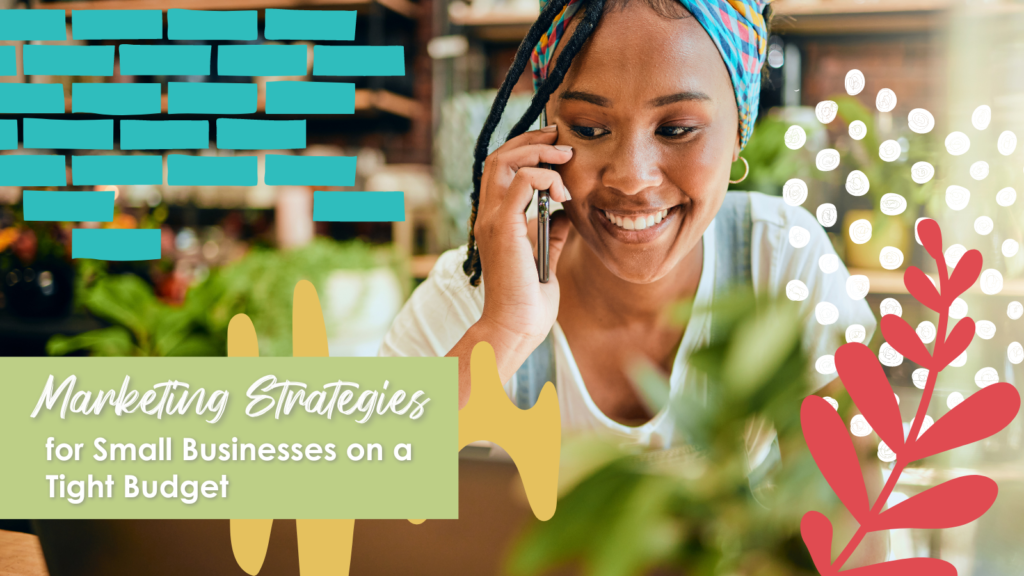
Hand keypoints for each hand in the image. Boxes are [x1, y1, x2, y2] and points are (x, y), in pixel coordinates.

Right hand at [473, 124, 573, 359]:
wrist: (517, 326)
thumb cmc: (529, 299)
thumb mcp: (545, 257)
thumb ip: (551, 231)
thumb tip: (563, 212)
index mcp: (495, 219)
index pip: (501, 168)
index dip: (526, 148)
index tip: (555, 145)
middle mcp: (488, 215)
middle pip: (499, 156)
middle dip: (532, 139)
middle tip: (561, 137)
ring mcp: (493, 219)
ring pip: (505, 160)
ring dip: (538, 151)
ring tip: (565, 157)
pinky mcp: (504, 227)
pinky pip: (522, 182)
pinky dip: (544, 177)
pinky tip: (562, 193)